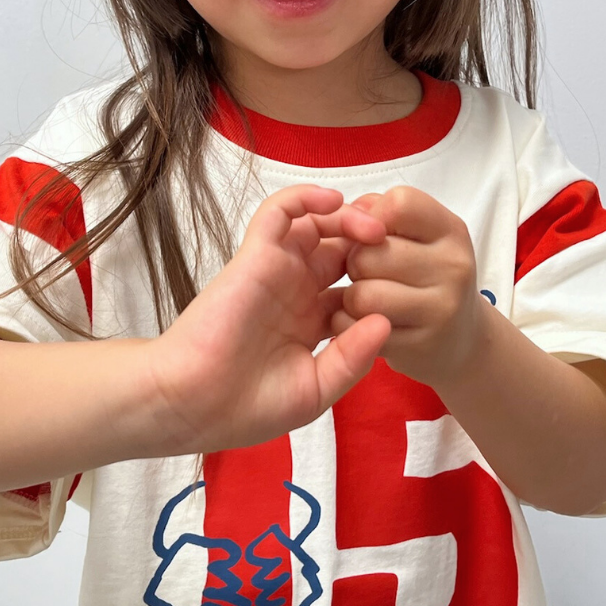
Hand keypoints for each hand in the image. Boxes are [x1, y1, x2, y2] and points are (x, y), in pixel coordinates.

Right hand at [148, 184, 391, 453]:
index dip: (384, 280)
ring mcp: (277, 271)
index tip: (411, 282)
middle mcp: (297, 292)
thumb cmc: (247, 407)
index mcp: (312, 324)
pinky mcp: (255, 255)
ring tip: (375, 227)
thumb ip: (351, 358)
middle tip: (398, 245)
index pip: (357, 287)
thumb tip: (386, 321)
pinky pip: (280, 212)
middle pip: (343, 250)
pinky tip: (333, 202)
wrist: (194, 403)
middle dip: (372, 243)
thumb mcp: (314, 390)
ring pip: (317, 225)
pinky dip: (305, 198)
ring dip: (348, 217)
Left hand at [329, 186, 484, 392]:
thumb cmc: (428, 277)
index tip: (376, 236)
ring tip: (367, 299)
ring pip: (363, 295)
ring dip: (352, 299)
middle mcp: (453, 267)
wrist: (462, 339)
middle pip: (370, 253)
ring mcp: (440, 310)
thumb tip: (349, 213)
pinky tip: (366, 324)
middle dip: (356, 262)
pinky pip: (360, 329)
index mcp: (452, 231)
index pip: (399, 203)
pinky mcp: (421, 346)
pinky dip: (350, 326)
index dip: (373, 217)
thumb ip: (381, 212)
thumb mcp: (420, 235)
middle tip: (369, 273)